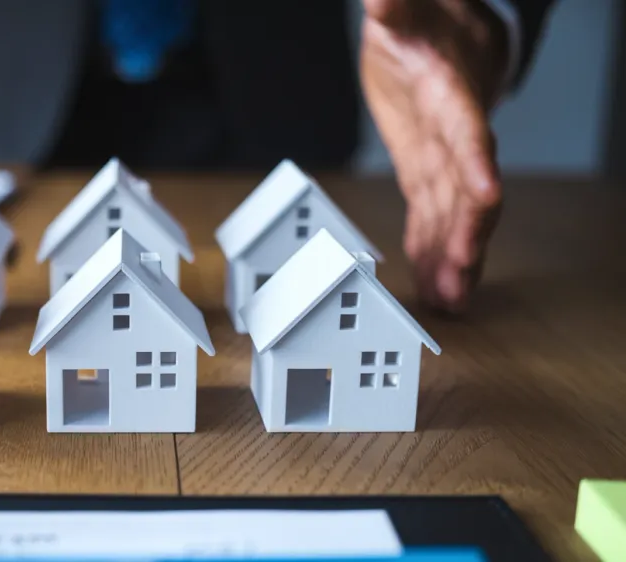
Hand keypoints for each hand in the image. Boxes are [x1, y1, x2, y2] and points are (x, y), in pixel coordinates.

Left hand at [360, 0, 506, 312]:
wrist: (445, 37)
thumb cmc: (424, 23)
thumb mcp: (404, 11)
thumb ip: (396, 8)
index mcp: (450, 91)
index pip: (468, 128)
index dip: (477, 161)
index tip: (488, 194)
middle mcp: (454, 132)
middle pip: (466, 185)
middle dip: (467, 230)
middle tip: (461, 274)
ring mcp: (441, 156)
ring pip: (452, 210)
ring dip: (451, 253)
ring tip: (450, 299)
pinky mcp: (424, 169)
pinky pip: (430, 214)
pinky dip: (430, 248)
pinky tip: (432, 283)